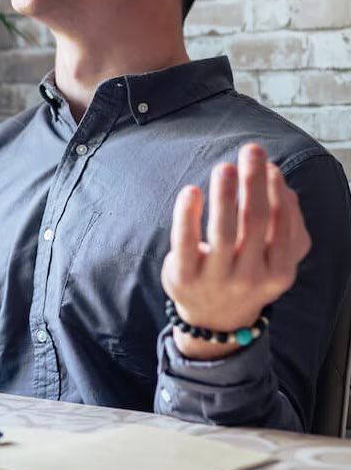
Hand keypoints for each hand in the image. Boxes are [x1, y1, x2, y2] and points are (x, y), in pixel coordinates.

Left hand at [160, 143, 310, 359]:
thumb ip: (285, 226)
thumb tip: (280, 182)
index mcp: (279, 270)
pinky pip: (186, 241)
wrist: (214, 319)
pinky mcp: (185, 277)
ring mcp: (217, 279)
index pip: (283, 224)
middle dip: (254, 183)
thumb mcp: (274, 260)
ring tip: (225, 167)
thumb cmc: (246, 273)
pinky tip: (190, 191)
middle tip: (251, 151)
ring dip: (225, 195)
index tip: (269, 165)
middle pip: (255, 222)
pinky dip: (188, 214)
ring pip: (223, 231)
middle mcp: (250, 277)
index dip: (277, 192)